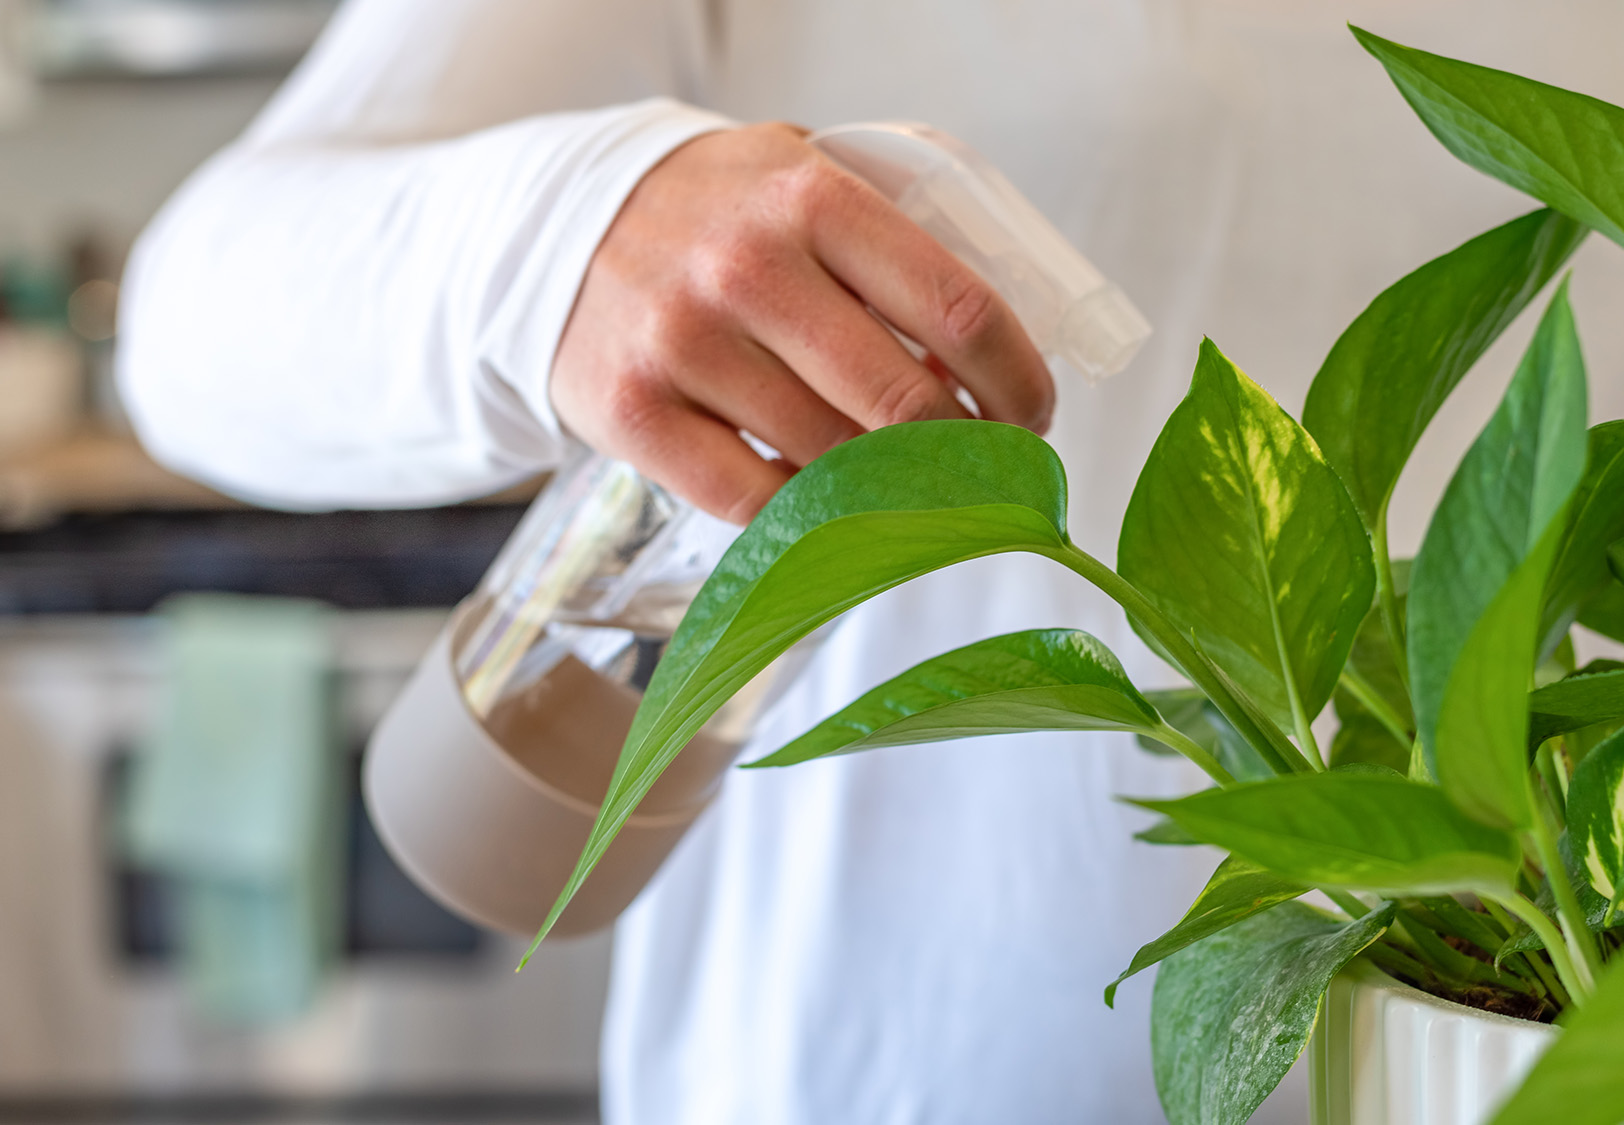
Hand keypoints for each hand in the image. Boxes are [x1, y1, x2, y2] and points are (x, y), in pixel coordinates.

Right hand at [550, 122, 1054, 524]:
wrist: (555, 228)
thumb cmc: (718, 213)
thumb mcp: (804, 172)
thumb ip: (898, 227)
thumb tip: (1004, 340)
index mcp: (811, 197)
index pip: (959, 309)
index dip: (1018, 380)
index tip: (1034, 413)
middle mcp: (746, 269)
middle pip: (907, 405)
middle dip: (974, 454)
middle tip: (992, 469)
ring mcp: (683, 345)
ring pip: (837, 464)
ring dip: (900, 493)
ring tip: (922, 489)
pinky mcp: (633, 416)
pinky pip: (758, 503)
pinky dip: (812, 516)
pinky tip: (836, 499)